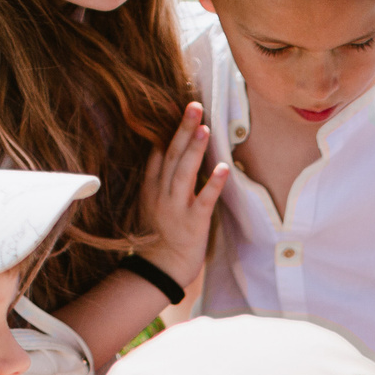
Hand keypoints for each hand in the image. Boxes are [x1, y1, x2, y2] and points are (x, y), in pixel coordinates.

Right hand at [137, 102, 227, 292]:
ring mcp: (176, 207)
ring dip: (194, 149)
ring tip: (204, 126)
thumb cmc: (160, 235)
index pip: (160, 153)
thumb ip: (157, 177)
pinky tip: (223, 168)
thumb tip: (161, 149)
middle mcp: (162, 193)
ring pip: (184, 172)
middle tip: (194, 105)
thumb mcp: (151, 202)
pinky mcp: (193, 222)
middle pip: (171, 155)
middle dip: (182, 129)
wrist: (161, 269)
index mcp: (152, 187)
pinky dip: (213, 183)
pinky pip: (204, 200)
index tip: (179, 107)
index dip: (170, 130)